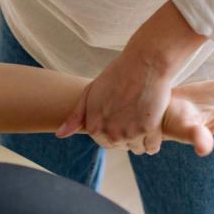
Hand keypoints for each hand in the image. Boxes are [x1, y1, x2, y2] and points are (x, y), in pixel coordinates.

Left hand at [56, 49, 170, 154]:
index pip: (103, 142)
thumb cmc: (116, 75)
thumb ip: (75, 117)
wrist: (144, 64)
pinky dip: (153, 140)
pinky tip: (153, 124)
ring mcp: (130, 134)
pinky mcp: (149, 130)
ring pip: (136, 148)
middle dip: (125, 136)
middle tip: (131, 114)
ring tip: (141, 117)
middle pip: (120, 146)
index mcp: (94, 127)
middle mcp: (111, 134)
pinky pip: (152, 147)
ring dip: (140, 138)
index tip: (119, 115)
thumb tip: (60, 135)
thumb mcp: (90, 93)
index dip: (112, 129)